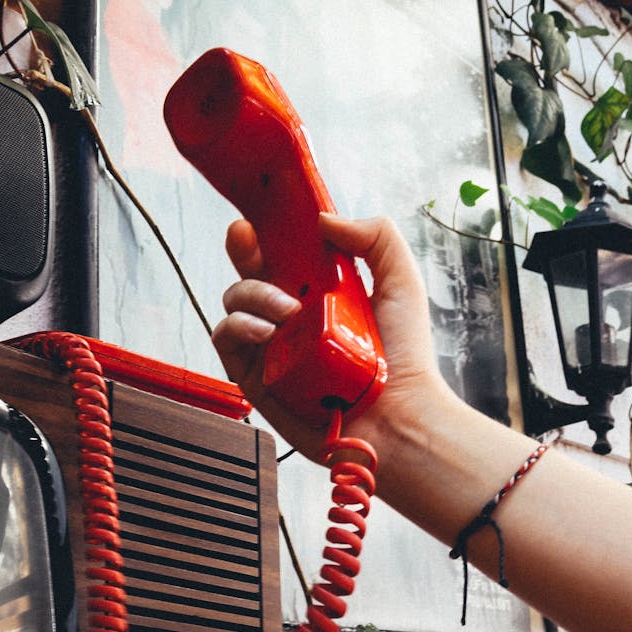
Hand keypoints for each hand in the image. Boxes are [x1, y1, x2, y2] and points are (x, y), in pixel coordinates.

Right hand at [211, 214, 451, 461]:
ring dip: (253, 294)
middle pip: (249, 272)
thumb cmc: (405, 357)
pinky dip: (238, 327)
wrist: (398, 415)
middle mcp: (292, 316)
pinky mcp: (257, 377)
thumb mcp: (401, 281)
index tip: (261, 216)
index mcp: (320, 291)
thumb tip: (325, 219)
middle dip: (242, 249)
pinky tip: (266, 332)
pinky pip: (226, 340)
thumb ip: (374, 236)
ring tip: (288, 310)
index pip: (283, 253)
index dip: (267, 232)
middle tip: (246, 239)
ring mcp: (272, 345)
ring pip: (234, 302)